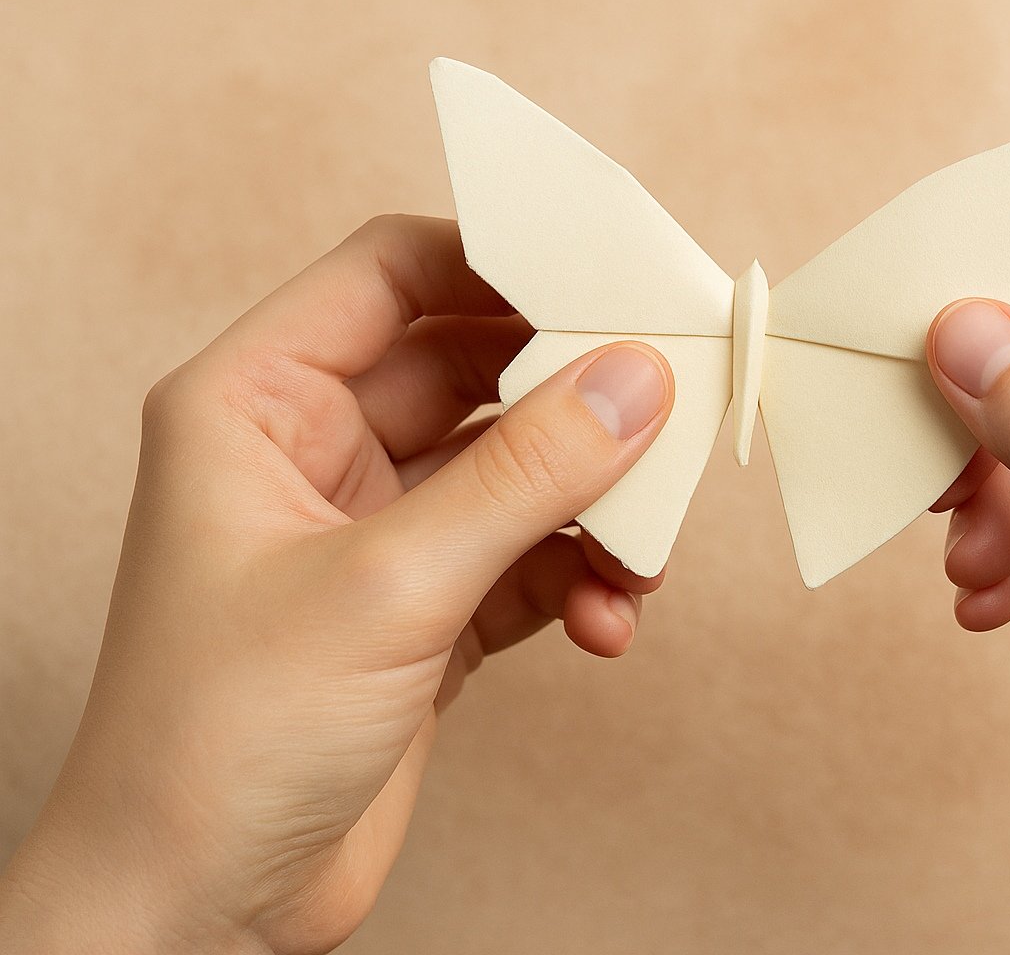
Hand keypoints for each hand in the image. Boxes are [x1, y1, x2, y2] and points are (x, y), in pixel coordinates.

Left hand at [0, 216, 672, 953]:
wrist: (200, 908)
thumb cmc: (220, 738)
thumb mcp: (388, 586)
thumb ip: (524, 477)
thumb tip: (635, 381)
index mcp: (260, 403)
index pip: (393, 274)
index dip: (502, 261)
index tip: (612, 276)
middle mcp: (318, 452)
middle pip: (477, 370)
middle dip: (575, 398)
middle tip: (668, 409)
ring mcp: (379, 533)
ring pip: (519, 471)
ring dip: (593, 505)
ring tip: (645, 550)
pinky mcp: (429, 610)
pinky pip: (532, 558)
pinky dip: (582, 580)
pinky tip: (611, 620)